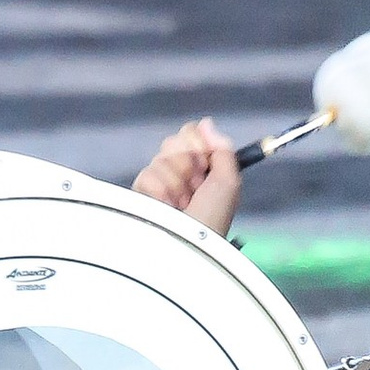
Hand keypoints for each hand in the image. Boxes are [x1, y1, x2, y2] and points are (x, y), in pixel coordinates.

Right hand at [132, 117, 240, 238]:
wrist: (188, 246)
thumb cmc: (212, 219)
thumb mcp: (229, 182)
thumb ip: (222, 148)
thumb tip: (206, 123)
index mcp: (201, 169)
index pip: (190, 133)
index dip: (198, 144)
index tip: (205, 165)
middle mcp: (179, 174)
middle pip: (173, 142)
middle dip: (187, 165)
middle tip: (195, 189)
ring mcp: (158, 184)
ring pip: (160, 159)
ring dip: (176, 184)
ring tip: (182, 205)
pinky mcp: (140, 194)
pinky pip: (146, 175)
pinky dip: (161, 193)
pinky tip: (167, 209)